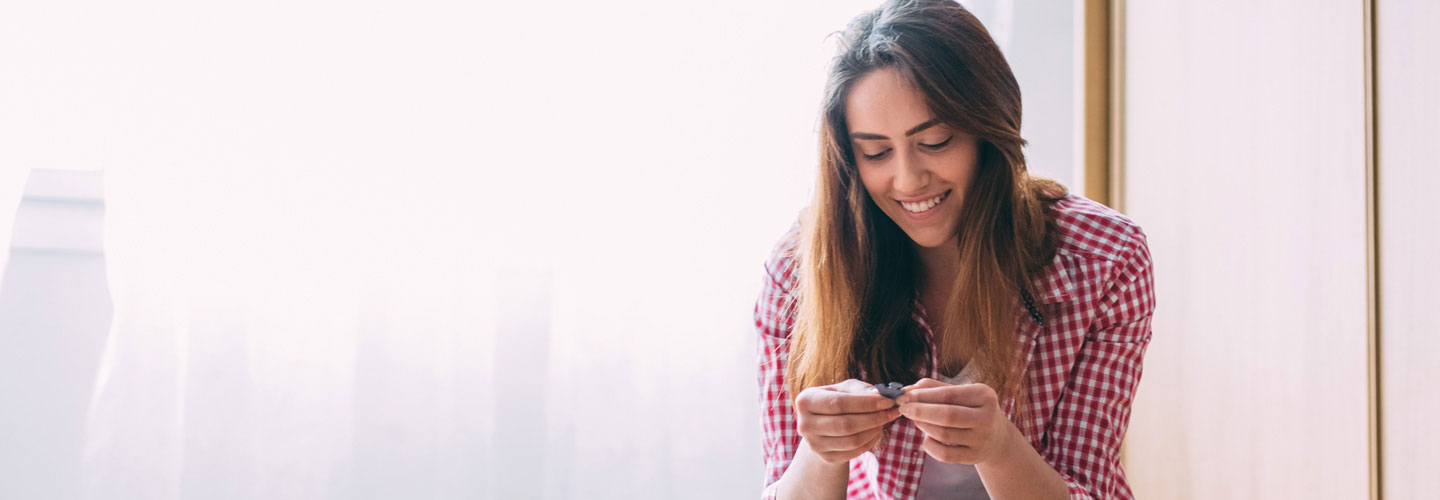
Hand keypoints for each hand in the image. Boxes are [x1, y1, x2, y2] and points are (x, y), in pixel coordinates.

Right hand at [794, 379, 902, 464]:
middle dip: (874, 418)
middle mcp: (805, 424)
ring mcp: (814, 444)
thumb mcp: (845, 389)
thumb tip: (881, 396)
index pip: (838, 403)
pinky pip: (854, 451)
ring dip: (874, 430)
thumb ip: (861, 390)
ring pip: (852, 440)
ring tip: (885, 420)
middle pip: (845, 424)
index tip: (888, 401)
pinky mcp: (826, 457)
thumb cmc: (836, 401)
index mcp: (806, 401)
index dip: (866, 403)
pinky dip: (870, 441)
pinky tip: (877, 431)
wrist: (822, 426)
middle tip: (892, 411)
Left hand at [894, 377, 1015, 464]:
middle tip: (903, 408)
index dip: (922, 395)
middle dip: (920, 411)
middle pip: (947, 415)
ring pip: (943, 434)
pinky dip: (929, 444)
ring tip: (916, 419)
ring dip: (923, 425)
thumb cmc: (971, 409)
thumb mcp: (961, 393)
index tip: (904, 396)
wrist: (997, 437)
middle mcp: (987, 417)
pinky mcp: (974, 456)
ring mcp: (982, 439)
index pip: (948, 394)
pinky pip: (944, 454)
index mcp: (984, 395)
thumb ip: (934, 388)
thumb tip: (907, 389)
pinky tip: (927, 437)